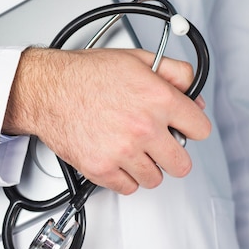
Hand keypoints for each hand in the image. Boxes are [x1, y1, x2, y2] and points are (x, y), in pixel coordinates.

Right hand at [2, 47, 210, 194]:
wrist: (47, 90)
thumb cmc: (85, 75)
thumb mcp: (137, 59)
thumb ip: (174, 72)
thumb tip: (194, 94)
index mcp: (158, 99)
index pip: (201, 129)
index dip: (192, 127)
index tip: (183, 128)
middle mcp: (143, 128)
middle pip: (182, 163)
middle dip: (172, 153)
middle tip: (159, 145)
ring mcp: (122, 152)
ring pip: (155, 179)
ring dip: (147, 167)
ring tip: (133, 151)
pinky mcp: (101, 169)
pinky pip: (128, 188)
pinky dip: (124, 178)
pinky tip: (117, 159)